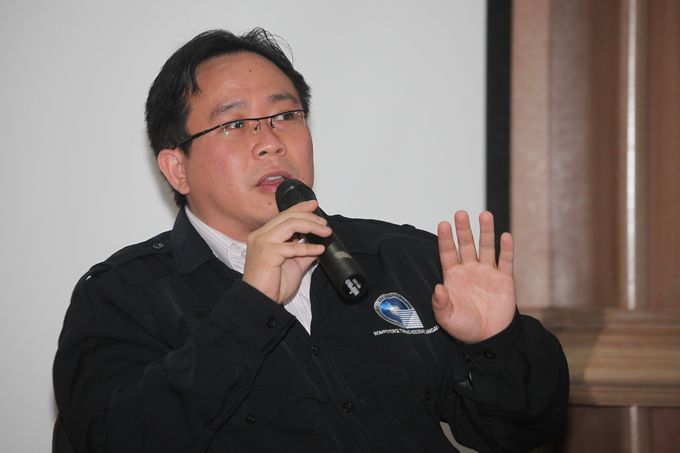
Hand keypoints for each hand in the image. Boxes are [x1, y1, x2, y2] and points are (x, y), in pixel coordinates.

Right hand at [242, 200, 330, 303]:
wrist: (261, 301)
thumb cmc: (271, 285)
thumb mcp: (294, 264)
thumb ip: (304, 252)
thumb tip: (317, 243)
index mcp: (264, 235)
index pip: (283, 215)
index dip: (300, 208)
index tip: (313, 205)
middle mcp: (260, 235)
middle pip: (288, 216)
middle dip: (309, 216)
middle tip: (324, 223)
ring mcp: (263, 243)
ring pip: (290, 225)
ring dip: (311, 226)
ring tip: (325, 231)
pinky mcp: (268, 253)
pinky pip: (293, 246)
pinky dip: (308, 247)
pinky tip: (319, 249)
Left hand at [431, 211, 515, 343]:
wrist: (489, 338)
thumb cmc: (465, 328)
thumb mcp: (447, 319)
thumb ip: (440, 304)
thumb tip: (437, 288)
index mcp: (453, 277)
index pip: (447, 253)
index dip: (445, 239)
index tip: (443, 224)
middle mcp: (470, 270)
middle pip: (466, 244)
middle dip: (464, 229)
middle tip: (461, 213)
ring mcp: (487, 272)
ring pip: (486, 247)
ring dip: (486, 232)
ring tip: (485, 215)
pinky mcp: (504, 279)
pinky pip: (506, 261)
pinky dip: (506, 249)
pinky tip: (505, 236)